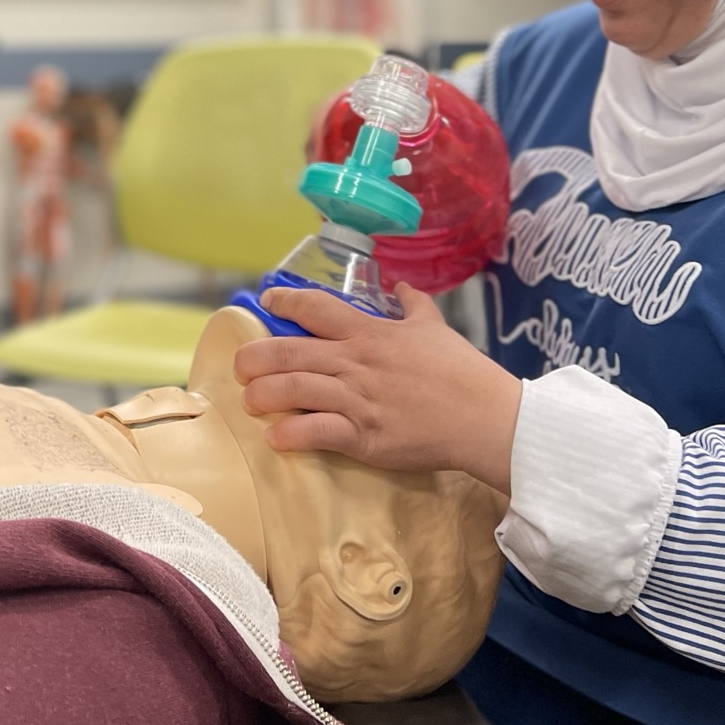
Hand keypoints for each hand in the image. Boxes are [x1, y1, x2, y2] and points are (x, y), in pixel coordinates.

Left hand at [234, 284, 520, 492]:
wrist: (485, 416)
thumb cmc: (461, 371)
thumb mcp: (435, 327)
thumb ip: (414, 304)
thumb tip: (402, 285)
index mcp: (370, 333)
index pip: (316, 307)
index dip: (286, 299)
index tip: (266, 300)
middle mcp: (356, 362)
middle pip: (290, 351)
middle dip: (256, 357)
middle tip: (240, 364)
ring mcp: (358, 400)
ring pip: (294, 390)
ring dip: (264, 396)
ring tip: (248, 401)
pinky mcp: (365, 436)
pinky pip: (317, 433)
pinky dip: (291, 435)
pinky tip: (276, 439)